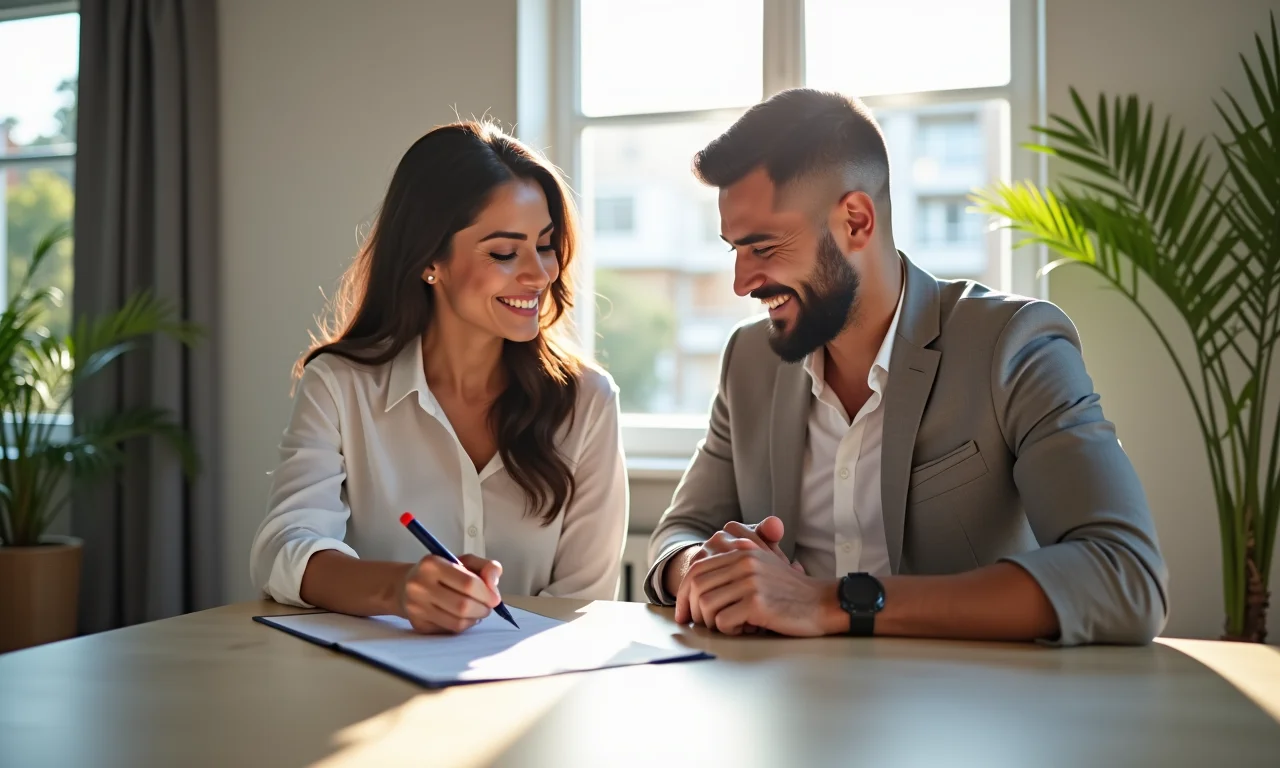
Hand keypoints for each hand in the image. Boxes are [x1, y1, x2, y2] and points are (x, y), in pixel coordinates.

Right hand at [398, 554, 502, 633]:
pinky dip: (463, 625)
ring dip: (475, 619)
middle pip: (463, 606)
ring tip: (477, 611)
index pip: (468, 583)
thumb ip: (486, 567)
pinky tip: (463, 616)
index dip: (487, 593)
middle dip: (483, 609)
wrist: (404, 585)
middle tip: (488, 607)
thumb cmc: (440, 572)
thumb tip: (493, 585)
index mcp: (432, 564)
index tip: (495, 598)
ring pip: (457, 622)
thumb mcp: (464, 561)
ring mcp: (416, 607)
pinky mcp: (418, 624)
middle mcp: (419, 585)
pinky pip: (449, 630)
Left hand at [672, 516, 803, 625]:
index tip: (683, 612)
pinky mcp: (757, 602)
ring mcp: (750, 581)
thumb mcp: (762, 567)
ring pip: (705, 605)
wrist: (822, 602)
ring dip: (711, 622)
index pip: (697, 569)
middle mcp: (744, 562)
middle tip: (697, 624)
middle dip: (691, 610)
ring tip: (729, 625)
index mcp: (742, 551)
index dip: (683, 593)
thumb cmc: (789, 592)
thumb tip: (695, 590)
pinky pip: (723, 621)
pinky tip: (744, 629)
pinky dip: (728, 630)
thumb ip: (732, 569)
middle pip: (695, 586)